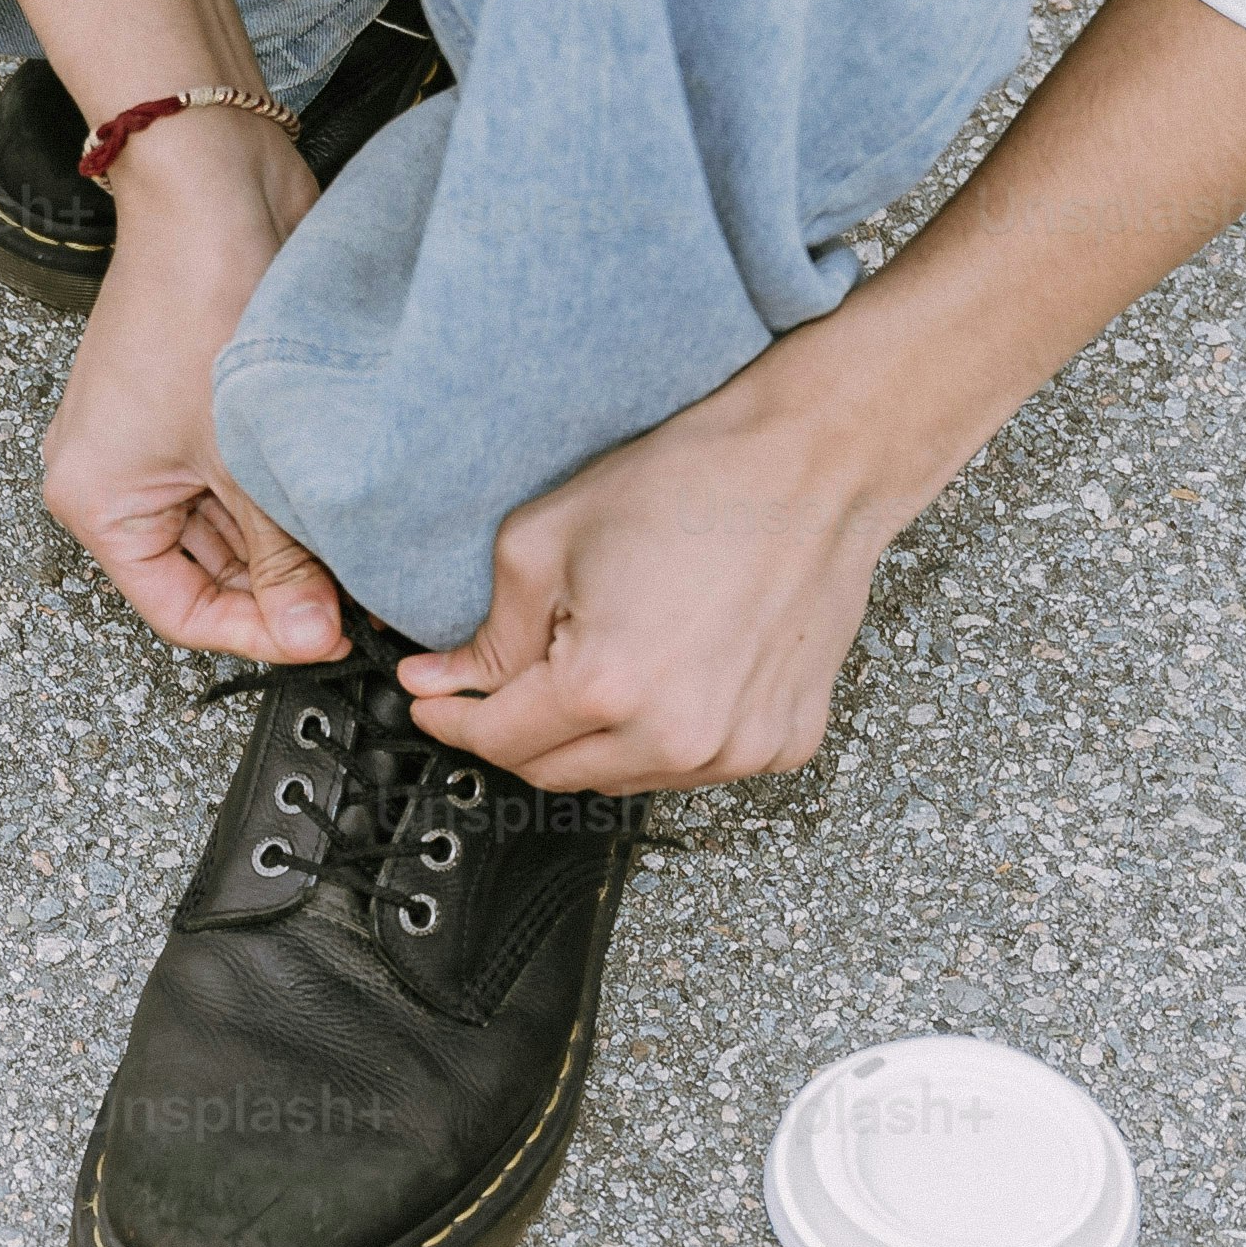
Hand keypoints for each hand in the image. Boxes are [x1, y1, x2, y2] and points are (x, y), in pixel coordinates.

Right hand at [40, 116, 344, 665]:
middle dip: (281, 586)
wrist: (215, 187)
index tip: (326, 635)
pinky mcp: (205, 408)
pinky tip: (340, 496)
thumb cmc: (196, 298)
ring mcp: (162, 440)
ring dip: (292, 540)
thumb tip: (307, 635)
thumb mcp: (243, 456)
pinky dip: (291, 493)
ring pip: (235, 529)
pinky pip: (248, 479)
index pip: (178, 612)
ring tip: (354, 542)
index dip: (254, 634)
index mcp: (97, 500)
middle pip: (207, 573)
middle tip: (360, 594)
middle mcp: (118, 476)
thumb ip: (278, 555)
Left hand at [397, 369, 917, 792]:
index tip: (433, 703)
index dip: (451, 720)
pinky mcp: (782, 743)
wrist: (812, 467)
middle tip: (503, 683)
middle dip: (514, 732)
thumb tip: (443, 681)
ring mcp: (737, 749)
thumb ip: (488, 633)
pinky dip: (666, 735)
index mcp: (607, 688)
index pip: (497, 740)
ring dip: (592, 738)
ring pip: (623, 779)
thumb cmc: (693, 486)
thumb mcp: (545, 542)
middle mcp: (677, 737)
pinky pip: (696, 766)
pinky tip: (668, 675)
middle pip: (554, 774)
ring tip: (602, 662)